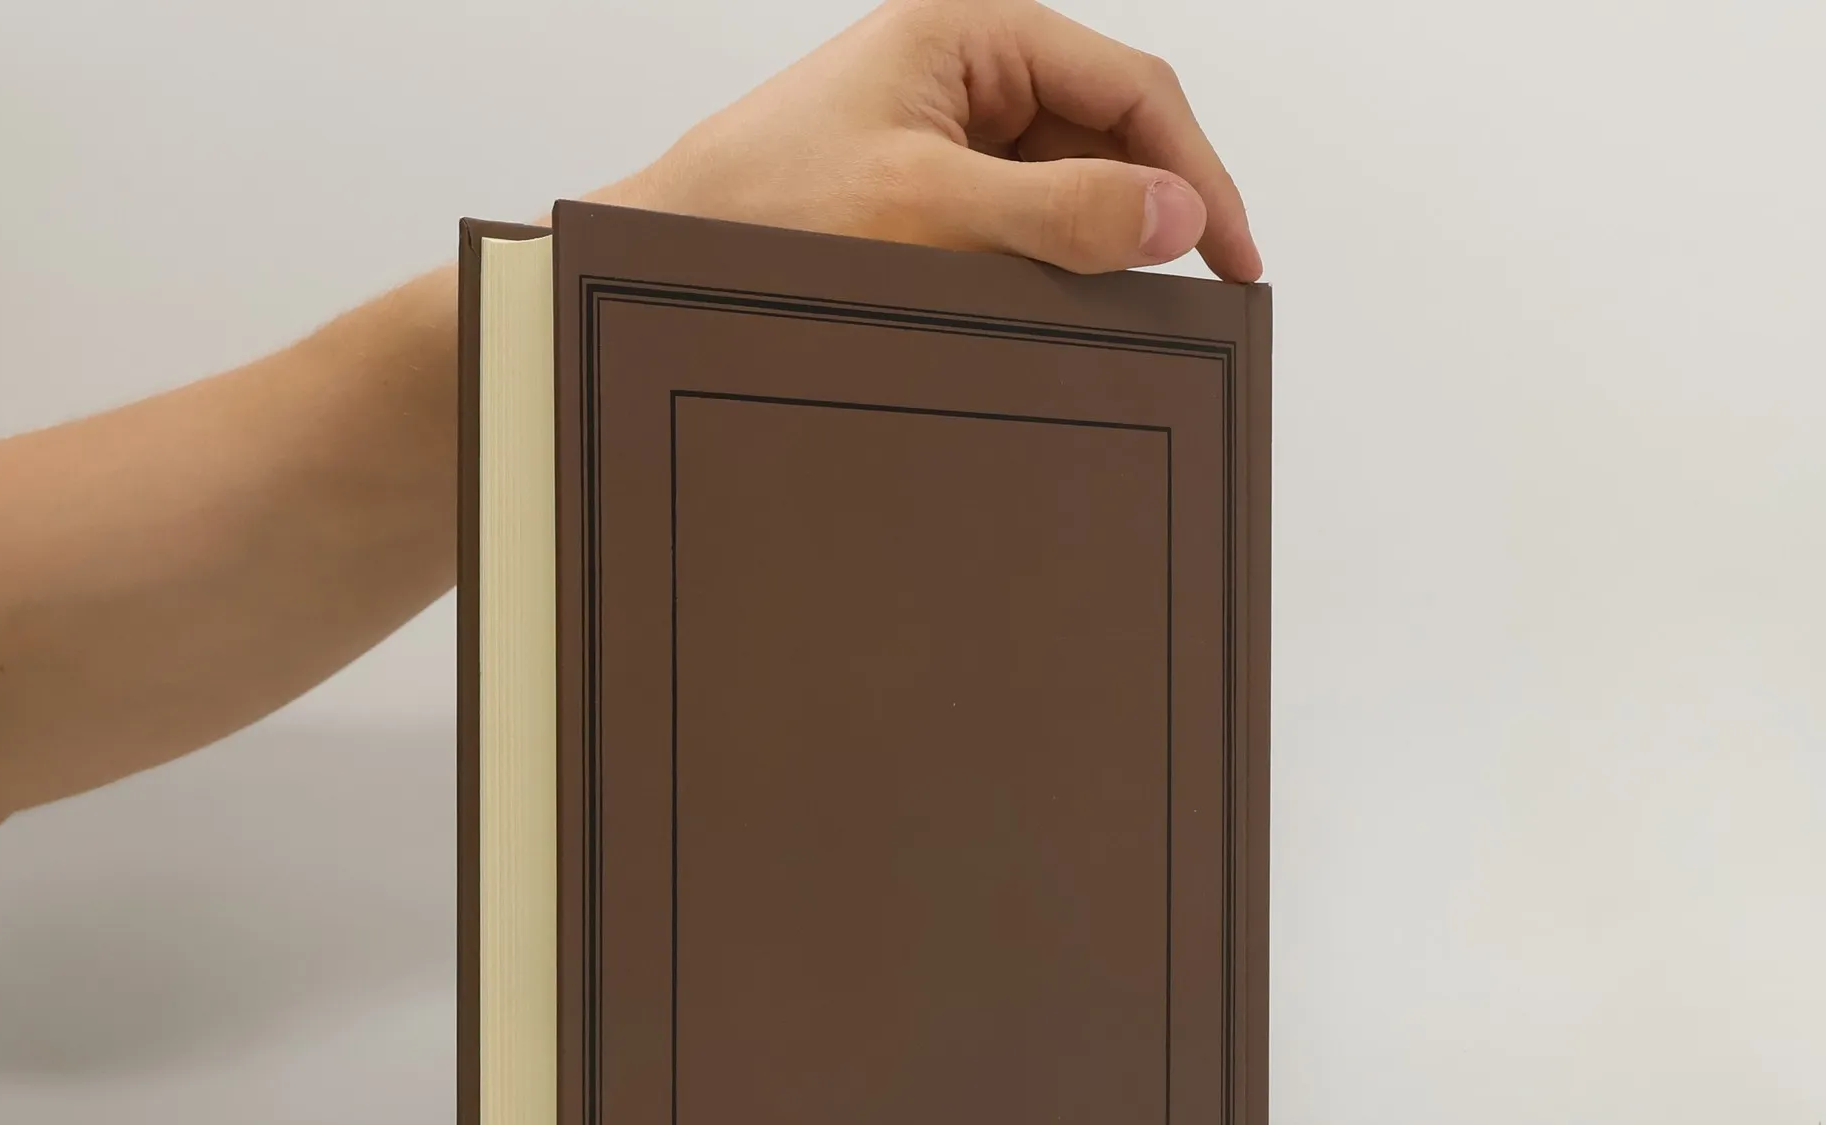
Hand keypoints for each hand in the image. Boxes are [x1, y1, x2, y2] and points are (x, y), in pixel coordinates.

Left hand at [588, 0, 1260, 280]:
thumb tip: (1173, 216)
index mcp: (971, 34)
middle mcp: (965, 73)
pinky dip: (1049, 266)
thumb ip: (1059, 210)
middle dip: (1153, 211)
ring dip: (1099, 246)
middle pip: (1107, 134)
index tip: (1234, 257)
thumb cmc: (764, 213)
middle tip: (1198, 296)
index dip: (1196, 173)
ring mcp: (945, 134)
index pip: (1129, 89)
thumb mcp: (930, 209)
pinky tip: (1057, 310)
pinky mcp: (925, 194)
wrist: (668, 260)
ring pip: (1066, 185)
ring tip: (1119, 312)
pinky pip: (1018, 223)